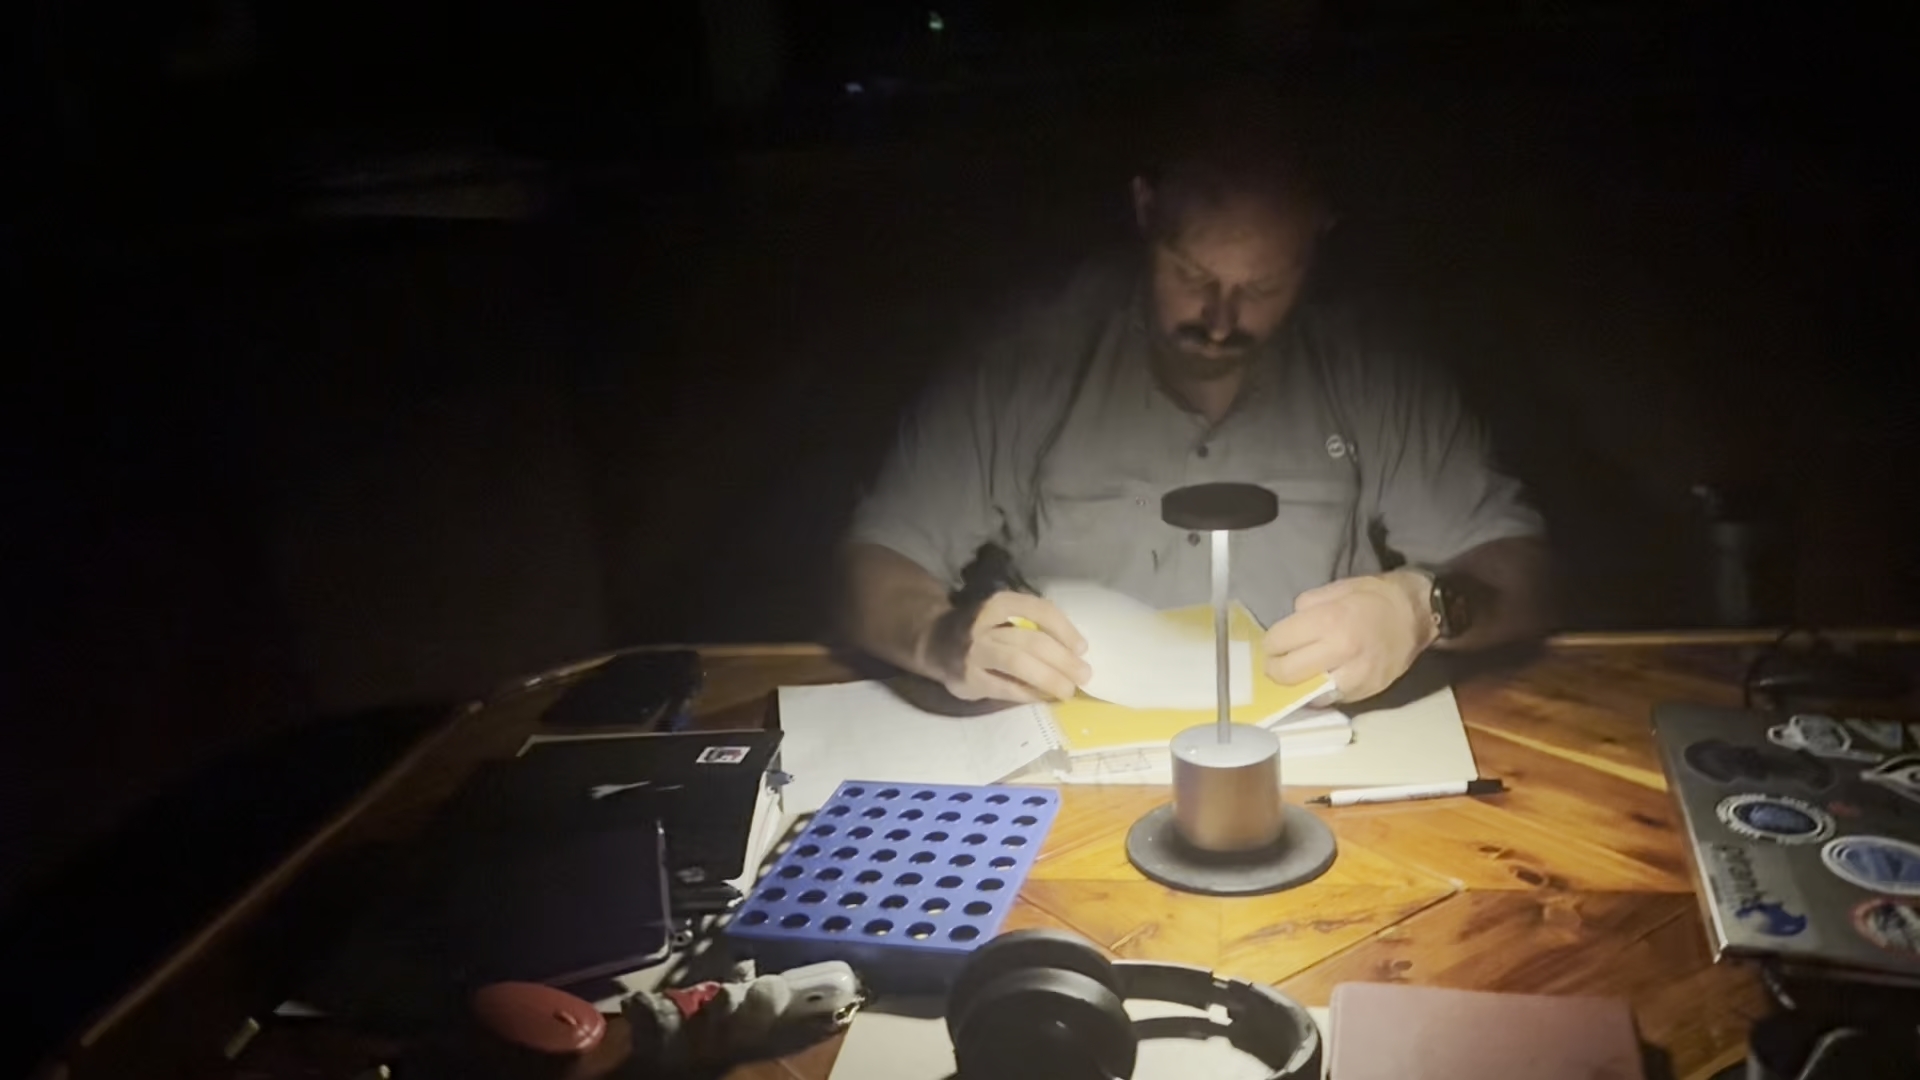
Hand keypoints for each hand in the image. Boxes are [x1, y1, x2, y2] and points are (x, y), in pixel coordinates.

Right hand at [926, 591, 1090, 702]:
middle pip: (1031, 640)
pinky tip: (1043, 698)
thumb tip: (1074, 653)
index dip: (1064, 630)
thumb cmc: (982, 630)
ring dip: (1048, 678)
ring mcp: (974, 652)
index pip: (1038, 610)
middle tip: (1084, 675)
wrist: (934, 641)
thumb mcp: (1003, 616)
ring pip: (1017, 663)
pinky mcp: (968, 679)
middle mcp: (984, 625)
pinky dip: (1027, 694)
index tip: (1082, 648)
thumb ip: (1031, 628)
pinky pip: (1004, 687)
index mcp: (999, 604)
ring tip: (1067, 691)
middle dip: (1062, 660)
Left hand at [1261, 570, 1437, 703]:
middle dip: (1274, 668)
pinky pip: (1332, 699)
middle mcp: (1341, 651)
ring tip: (1297, 673)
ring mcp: (1355, 676)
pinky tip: (1318, 680)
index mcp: (1330, 620)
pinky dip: (1320, 692)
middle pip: (1287, 673)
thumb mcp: (1336, 589)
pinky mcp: (1367, 692)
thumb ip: (1306, 608)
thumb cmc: (1374, 597)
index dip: (1269, 643)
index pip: (1279, 642)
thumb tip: (1288, 628)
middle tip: (1276, 662)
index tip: (1271, 643)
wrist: (1416, 614)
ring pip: (1307, 692)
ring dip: (1297, 684)